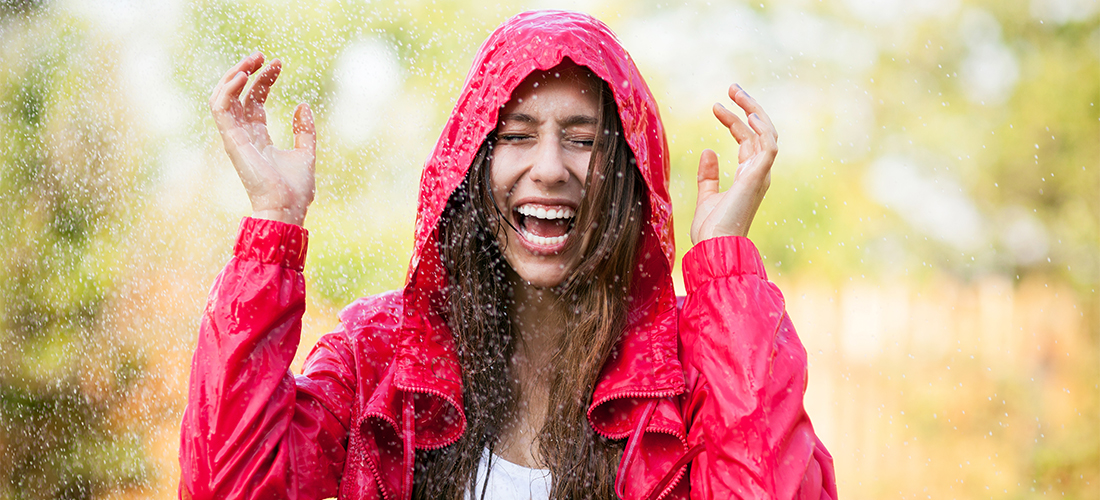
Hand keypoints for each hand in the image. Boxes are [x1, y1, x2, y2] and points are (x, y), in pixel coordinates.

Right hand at [210, 52, 315, 225]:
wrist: (287, 207)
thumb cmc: (295, 189)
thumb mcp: (306, 153)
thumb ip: (304, 130)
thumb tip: (303, 105)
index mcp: (258, 137)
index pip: (254, 100)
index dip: (264, 79)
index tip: (279, 64)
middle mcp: (243, 135)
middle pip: (238, 95)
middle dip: (247, 71)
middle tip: (262, 55)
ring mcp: (235, 137)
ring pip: (222, 97)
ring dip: (234, 74)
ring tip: (252, 59)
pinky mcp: (231, 140)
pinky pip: (220, 108)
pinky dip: (227, 89)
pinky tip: (244, 75)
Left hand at [690, 84, 777, 243]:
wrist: (715, 247)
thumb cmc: (712, 230)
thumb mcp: (707, 197)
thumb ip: (708, 175)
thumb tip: (708, 151)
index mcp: (748, 176)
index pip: (746, 140)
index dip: (734, 121)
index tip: (717, 105)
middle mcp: (758, 173)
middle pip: (759, 132)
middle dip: (747, 107)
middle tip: (732, 87)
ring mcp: (761, 174)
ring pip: (766, 133)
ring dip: (752, 110)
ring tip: (735, 92)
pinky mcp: (759, 177)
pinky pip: (768, 147)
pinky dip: (762, 129)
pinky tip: (749, 114)